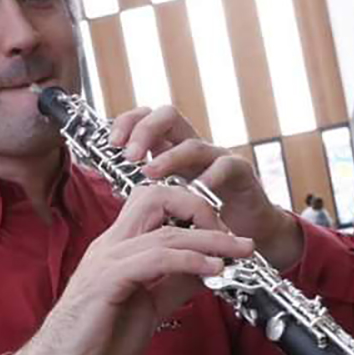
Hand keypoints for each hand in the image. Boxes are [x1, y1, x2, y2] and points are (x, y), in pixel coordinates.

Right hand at [0, 183, 254, 354]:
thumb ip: (175, 285)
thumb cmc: (97, 342)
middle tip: (233, 235)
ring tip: (239, 251)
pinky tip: (213, 271)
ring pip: (165, 230)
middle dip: (201, 208)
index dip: (194, 210)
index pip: (155, 203)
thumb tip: (210, 270)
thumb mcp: (149, 308)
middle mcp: (111, 244)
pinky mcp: (106, 281)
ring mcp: (106, 259)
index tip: (225, 235)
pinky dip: (190, 260)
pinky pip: (155, 259)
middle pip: (156, 196)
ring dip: (210, 238)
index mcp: (119, 247)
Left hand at [109, 105, 303, 271]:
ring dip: (169, 156)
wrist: (244, 238)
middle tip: (128, 155)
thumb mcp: (167, 201)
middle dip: (144, 130)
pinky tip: (196, 191)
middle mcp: (194, 148)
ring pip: (193, 143)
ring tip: (149, 172)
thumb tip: (109, 180)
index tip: (112, 143)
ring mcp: (218, 158)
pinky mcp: (242, 173)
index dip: (128, 123)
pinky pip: (225, 166)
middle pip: (168, 116)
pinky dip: (209, 177)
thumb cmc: (202, 220)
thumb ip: (145, 188)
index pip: (147, 118)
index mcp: (172, 150)